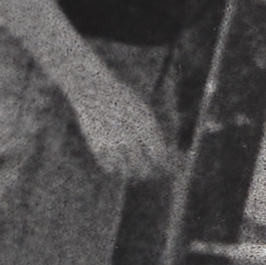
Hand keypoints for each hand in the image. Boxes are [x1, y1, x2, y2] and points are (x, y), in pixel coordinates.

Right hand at [69, 59, 175, 186]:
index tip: (171, 168)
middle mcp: (129, 136)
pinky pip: (109, 168)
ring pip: (128, 172)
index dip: (167, 165)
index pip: (160, 156)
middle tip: (155, 171)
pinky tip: (120, 166)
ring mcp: (112, 143)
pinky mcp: (96, 146)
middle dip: (153, 172)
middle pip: (145, 167)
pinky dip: (117, 170)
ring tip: (138, 171)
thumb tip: (166, 151)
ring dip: (135, 173)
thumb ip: (154, 130)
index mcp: (145, 125)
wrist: (94, 90)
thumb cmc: (123, 98)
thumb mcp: (144, 110)